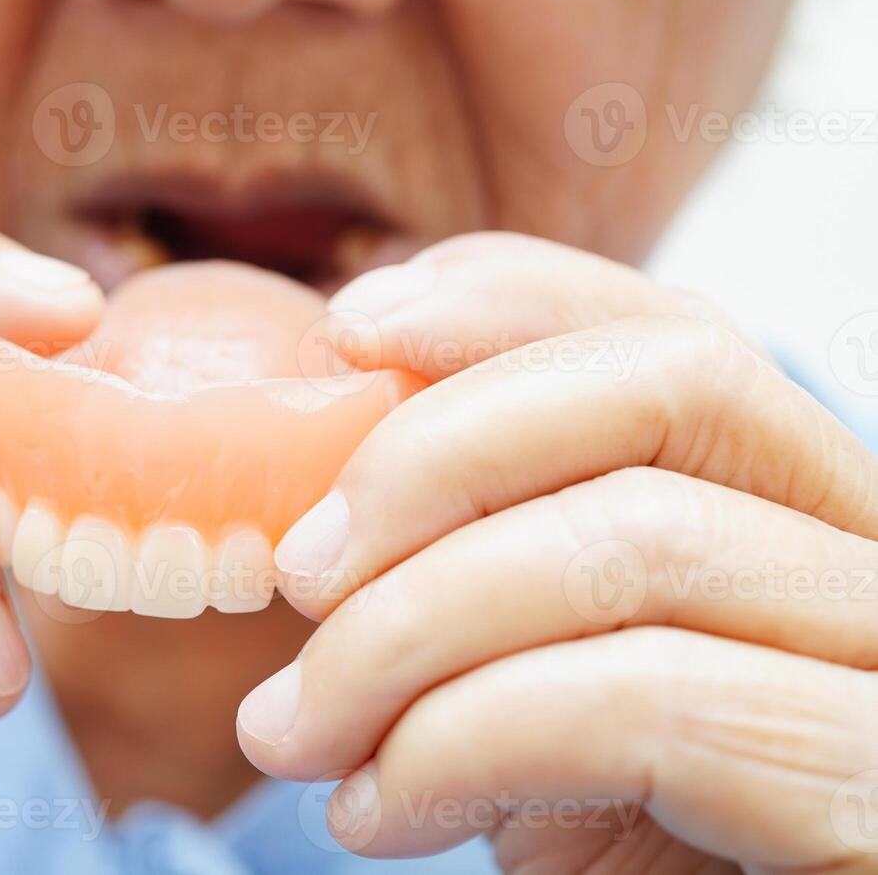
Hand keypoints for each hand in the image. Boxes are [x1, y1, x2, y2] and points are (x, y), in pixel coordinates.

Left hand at [237, 233, 877, 872]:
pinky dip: (462, 741)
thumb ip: (471, 558)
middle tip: (299, 569)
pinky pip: (649, 702)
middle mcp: (869, 562)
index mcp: (787, 512)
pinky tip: (381, 812)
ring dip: (407, 634)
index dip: (507, 298)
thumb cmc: (590, 836)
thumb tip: (317, 488)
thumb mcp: (519, 670)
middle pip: (671, 384)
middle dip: (437, 453)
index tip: (348, 330)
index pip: (675, 329)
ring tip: (299, 731)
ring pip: (639, 539)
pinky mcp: (870, 796)